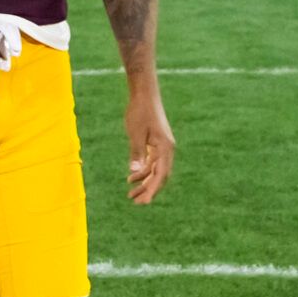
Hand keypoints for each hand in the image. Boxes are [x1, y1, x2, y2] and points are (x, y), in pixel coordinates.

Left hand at [124, 90, 174, 204]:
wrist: (144, 94)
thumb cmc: (140, 112)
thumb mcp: (135, 133)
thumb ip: (136, 153)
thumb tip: (134, 171)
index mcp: (165, 148)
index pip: (161, 175)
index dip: (153, 190)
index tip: (145, 202)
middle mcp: (167, 149)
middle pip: (160, 176)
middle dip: (148, 190)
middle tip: (136, 203)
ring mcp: (162, 146)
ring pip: (155, 170)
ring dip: (144, 182)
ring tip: (130, 194)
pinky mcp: (156, 143)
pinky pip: (151, 162)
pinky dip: (143, 171)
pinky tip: (131, 178)